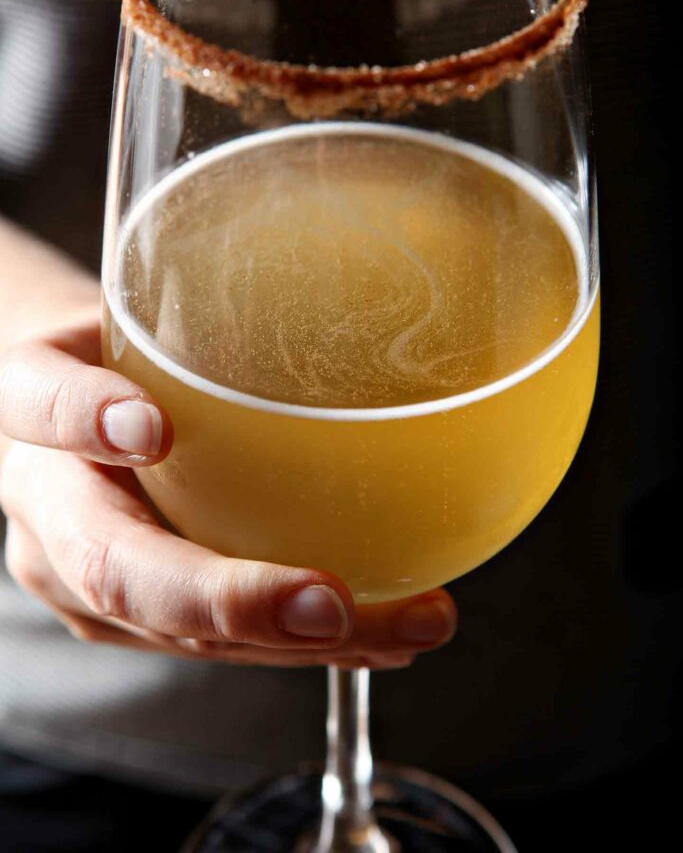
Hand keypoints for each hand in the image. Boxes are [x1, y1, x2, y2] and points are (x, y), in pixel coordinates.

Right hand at [0, 316, 456, 669]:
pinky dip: (308, 646)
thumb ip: (184, 314)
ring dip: (297, 641)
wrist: (68, 415)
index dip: (83, 420)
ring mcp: (82, 581)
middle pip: (117, 571)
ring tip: (411, 623)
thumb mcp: (132, 316)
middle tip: (330, 603)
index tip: (151, 426)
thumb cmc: (117, 357)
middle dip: (227, 600)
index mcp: (29, 412)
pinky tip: (389, 635)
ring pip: (181, 633)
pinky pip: (216, 645)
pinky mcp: (133, 619)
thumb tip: (338, 306)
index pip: (38, 406)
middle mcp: (45, 512)